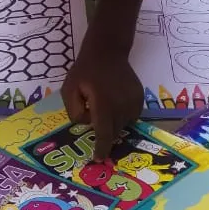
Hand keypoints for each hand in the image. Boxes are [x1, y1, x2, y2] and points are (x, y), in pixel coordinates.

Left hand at [62, 44, 142, 160]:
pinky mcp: (140, 99)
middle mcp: (122, 106)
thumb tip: (88, 125)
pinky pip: (130, 117)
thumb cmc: (84, 71)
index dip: (101, 149)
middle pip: (113, 132)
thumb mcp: (69, 90)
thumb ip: (75, 112)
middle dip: (104, 135)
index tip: (99, 159)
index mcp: (103, 104)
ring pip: (122, 125)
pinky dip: (121, 116)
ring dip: (112, 124)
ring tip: (104, 107)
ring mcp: (133, 102)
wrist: (107, 51)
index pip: (104, 134)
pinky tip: (113, 103)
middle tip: (96, 128)